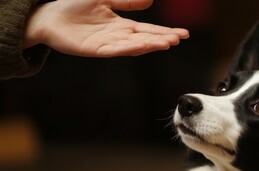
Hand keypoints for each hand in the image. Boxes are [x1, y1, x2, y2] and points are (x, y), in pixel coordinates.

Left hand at [23, 0, 189, 56]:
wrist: (49, 16)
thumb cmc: (73, 7)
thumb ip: (126, 0)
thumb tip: (149, 1)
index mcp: (121, 25)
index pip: (148, 29)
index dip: (165, 31)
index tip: (182, 33)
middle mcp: (118, 36)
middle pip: (145, 38)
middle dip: (162, 38)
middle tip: (179, 38)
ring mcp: (108, 44)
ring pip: (134, 46)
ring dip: (151, 44)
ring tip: (167, 42)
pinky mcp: (96, 50)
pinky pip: (116, 50)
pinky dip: (130, 47)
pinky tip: (143, 45)